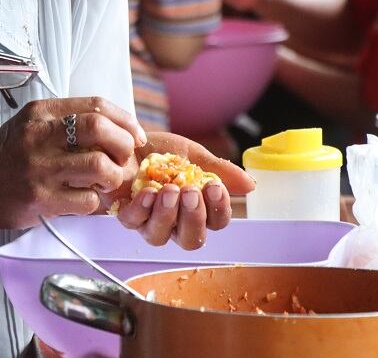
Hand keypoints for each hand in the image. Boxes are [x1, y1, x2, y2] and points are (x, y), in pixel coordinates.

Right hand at [0, 97, 145, 230]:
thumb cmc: (4, 158)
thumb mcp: (29, 126)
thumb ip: (66, 122)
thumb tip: (116, 129)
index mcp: (39, 112)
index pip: (96, 105)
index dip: (125, 121)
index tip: (135, 136)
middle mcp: (38, 136)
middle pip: (100, 129)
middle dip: (123, 145)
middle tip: (124, 158)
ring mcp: (39, 168)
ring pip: (99, 166)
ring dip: (112, 177)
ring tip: (105, 182)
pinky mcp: (40, 199)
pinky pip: (87, 200)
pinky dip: (95, 201)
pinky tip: (86, 199)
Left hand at [114, 132, 254, 249]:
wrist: (128, 138)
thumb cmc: (162, 150)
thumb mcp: (192, 154)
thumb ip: (219, 170)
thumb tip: (251, 185)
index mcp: (197, 208)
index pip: (217, 222)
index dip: (218, 209)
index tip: (214, 186)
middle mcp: (175, 222)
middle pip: (191, 240)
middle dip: (193, 218)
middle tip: (190, 192)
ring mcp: (148, 221)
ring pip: (159, 237)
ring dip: (167, 215)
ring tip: (168, 190)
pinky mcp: (126, 214)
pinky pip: (133, 222)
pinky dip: (141, 209)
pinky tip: (147, 192)